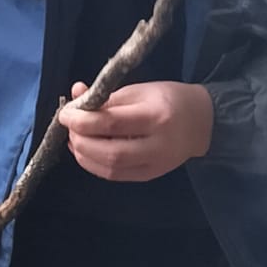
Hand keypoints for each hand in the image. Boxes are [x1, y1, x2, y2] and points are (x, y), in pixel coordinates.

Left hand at [59, 80, 213, 182]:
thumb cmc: (169, 99)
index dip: (82, 121)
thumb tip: (74, 95)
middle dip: (81, 140)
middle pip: (109, 151)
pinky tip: (86, 153)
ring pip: (110, 168)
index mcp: (156, 116)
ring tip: (75, 140)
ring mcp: (154, 164)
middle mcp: (156, 144)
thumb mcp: (140, 90)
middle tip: (70, 128)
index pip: (111, 123)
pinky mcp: (150, 175)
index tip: (66, 113)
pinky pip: (116, 176)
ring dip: (84, 155)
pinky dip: (94, 165)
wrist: (201, 123)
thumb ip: (106, 96)